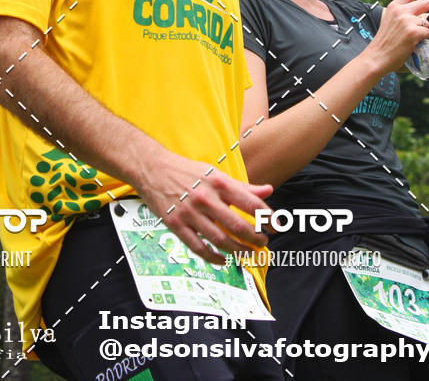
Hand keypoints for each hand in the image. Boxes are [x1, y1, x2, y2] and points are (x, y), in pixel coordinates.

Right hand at [130, 146, 272, 264]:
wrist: (152, 169)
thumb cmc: (186, 171)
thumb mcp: (214, 173)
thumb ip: (242, 186)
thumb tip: (268, 190)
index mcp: (218, 182)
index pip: (250, 203)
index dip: (267, 217)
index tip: (276, 226)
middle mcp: (206, 198)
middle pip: (237, 226)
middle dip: (255, 238)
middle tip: (263, 242)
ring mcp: (190, 213)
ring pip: (220, 240)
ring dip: (238, 250)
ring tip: (248, 253)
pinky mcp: (176, 225)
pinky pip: (198, 248)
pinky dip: (213, 258)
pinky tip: (223, 260)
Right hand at [366, 0, 428, 73]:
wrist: (376, 57)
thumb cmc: (384, 43)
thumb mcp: (389, 21)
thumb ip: (402, 14)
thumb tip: (421, 14)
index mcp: (394, 6)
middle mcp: (400, 10)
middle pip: (427, 1)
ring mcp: (406, 21)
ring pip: (428, 21)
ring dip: (427, 29)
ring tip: (418, 38)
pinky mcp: (413, 32)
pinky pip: (428, 33)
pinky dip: (425, 39)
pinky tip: (415, 44)